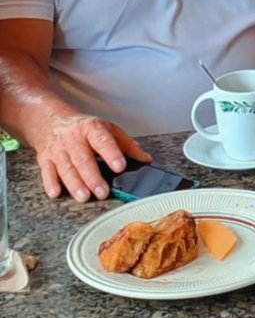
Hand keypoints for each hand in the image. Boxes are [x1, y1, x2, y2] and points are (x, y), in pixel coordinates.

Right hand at [31, 111, 150, 201]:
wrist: (52, 121)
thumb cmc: (85, 128)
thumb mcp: (109, 130)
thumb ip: (128, 145)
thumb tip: (146, 160)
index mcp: (93, 129)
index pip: (104, 141)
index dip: (112, 154)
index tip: (120, 167)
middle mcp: (74, 139)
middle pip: (83, 159)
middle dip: (93, 177)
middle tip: (103, 192)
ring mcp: (58, 149)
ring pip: (66, 168)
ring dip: (75, 184)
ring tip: (84, 196)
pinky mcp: (45, 159)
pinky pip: (46, 172)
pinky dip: (51, 183)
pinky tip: (56, 193)